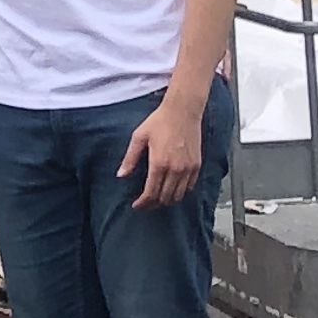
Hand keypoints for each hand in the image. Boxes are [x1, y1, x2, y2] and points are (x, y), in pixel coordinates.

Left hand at [117, 91, 204, 208]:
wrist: (182, 111)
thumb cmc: (160, 121)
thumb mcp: (139, 137)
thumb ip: (130, 158)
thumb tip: (121, 175)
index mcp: (159, 163)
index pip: (151, 193)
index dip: (143, 203)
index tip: (137, 206)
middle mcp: (175, 169)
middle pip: (164, 198)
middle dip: (153, 205)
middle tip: (145, 204)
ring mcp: (188, 169)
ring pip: (178, 196)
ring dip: (167, 200)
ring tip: (157, 198)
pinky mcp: (196, 166)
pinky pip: (189, 187)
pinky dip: (180, 192)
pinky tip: (172, 189)